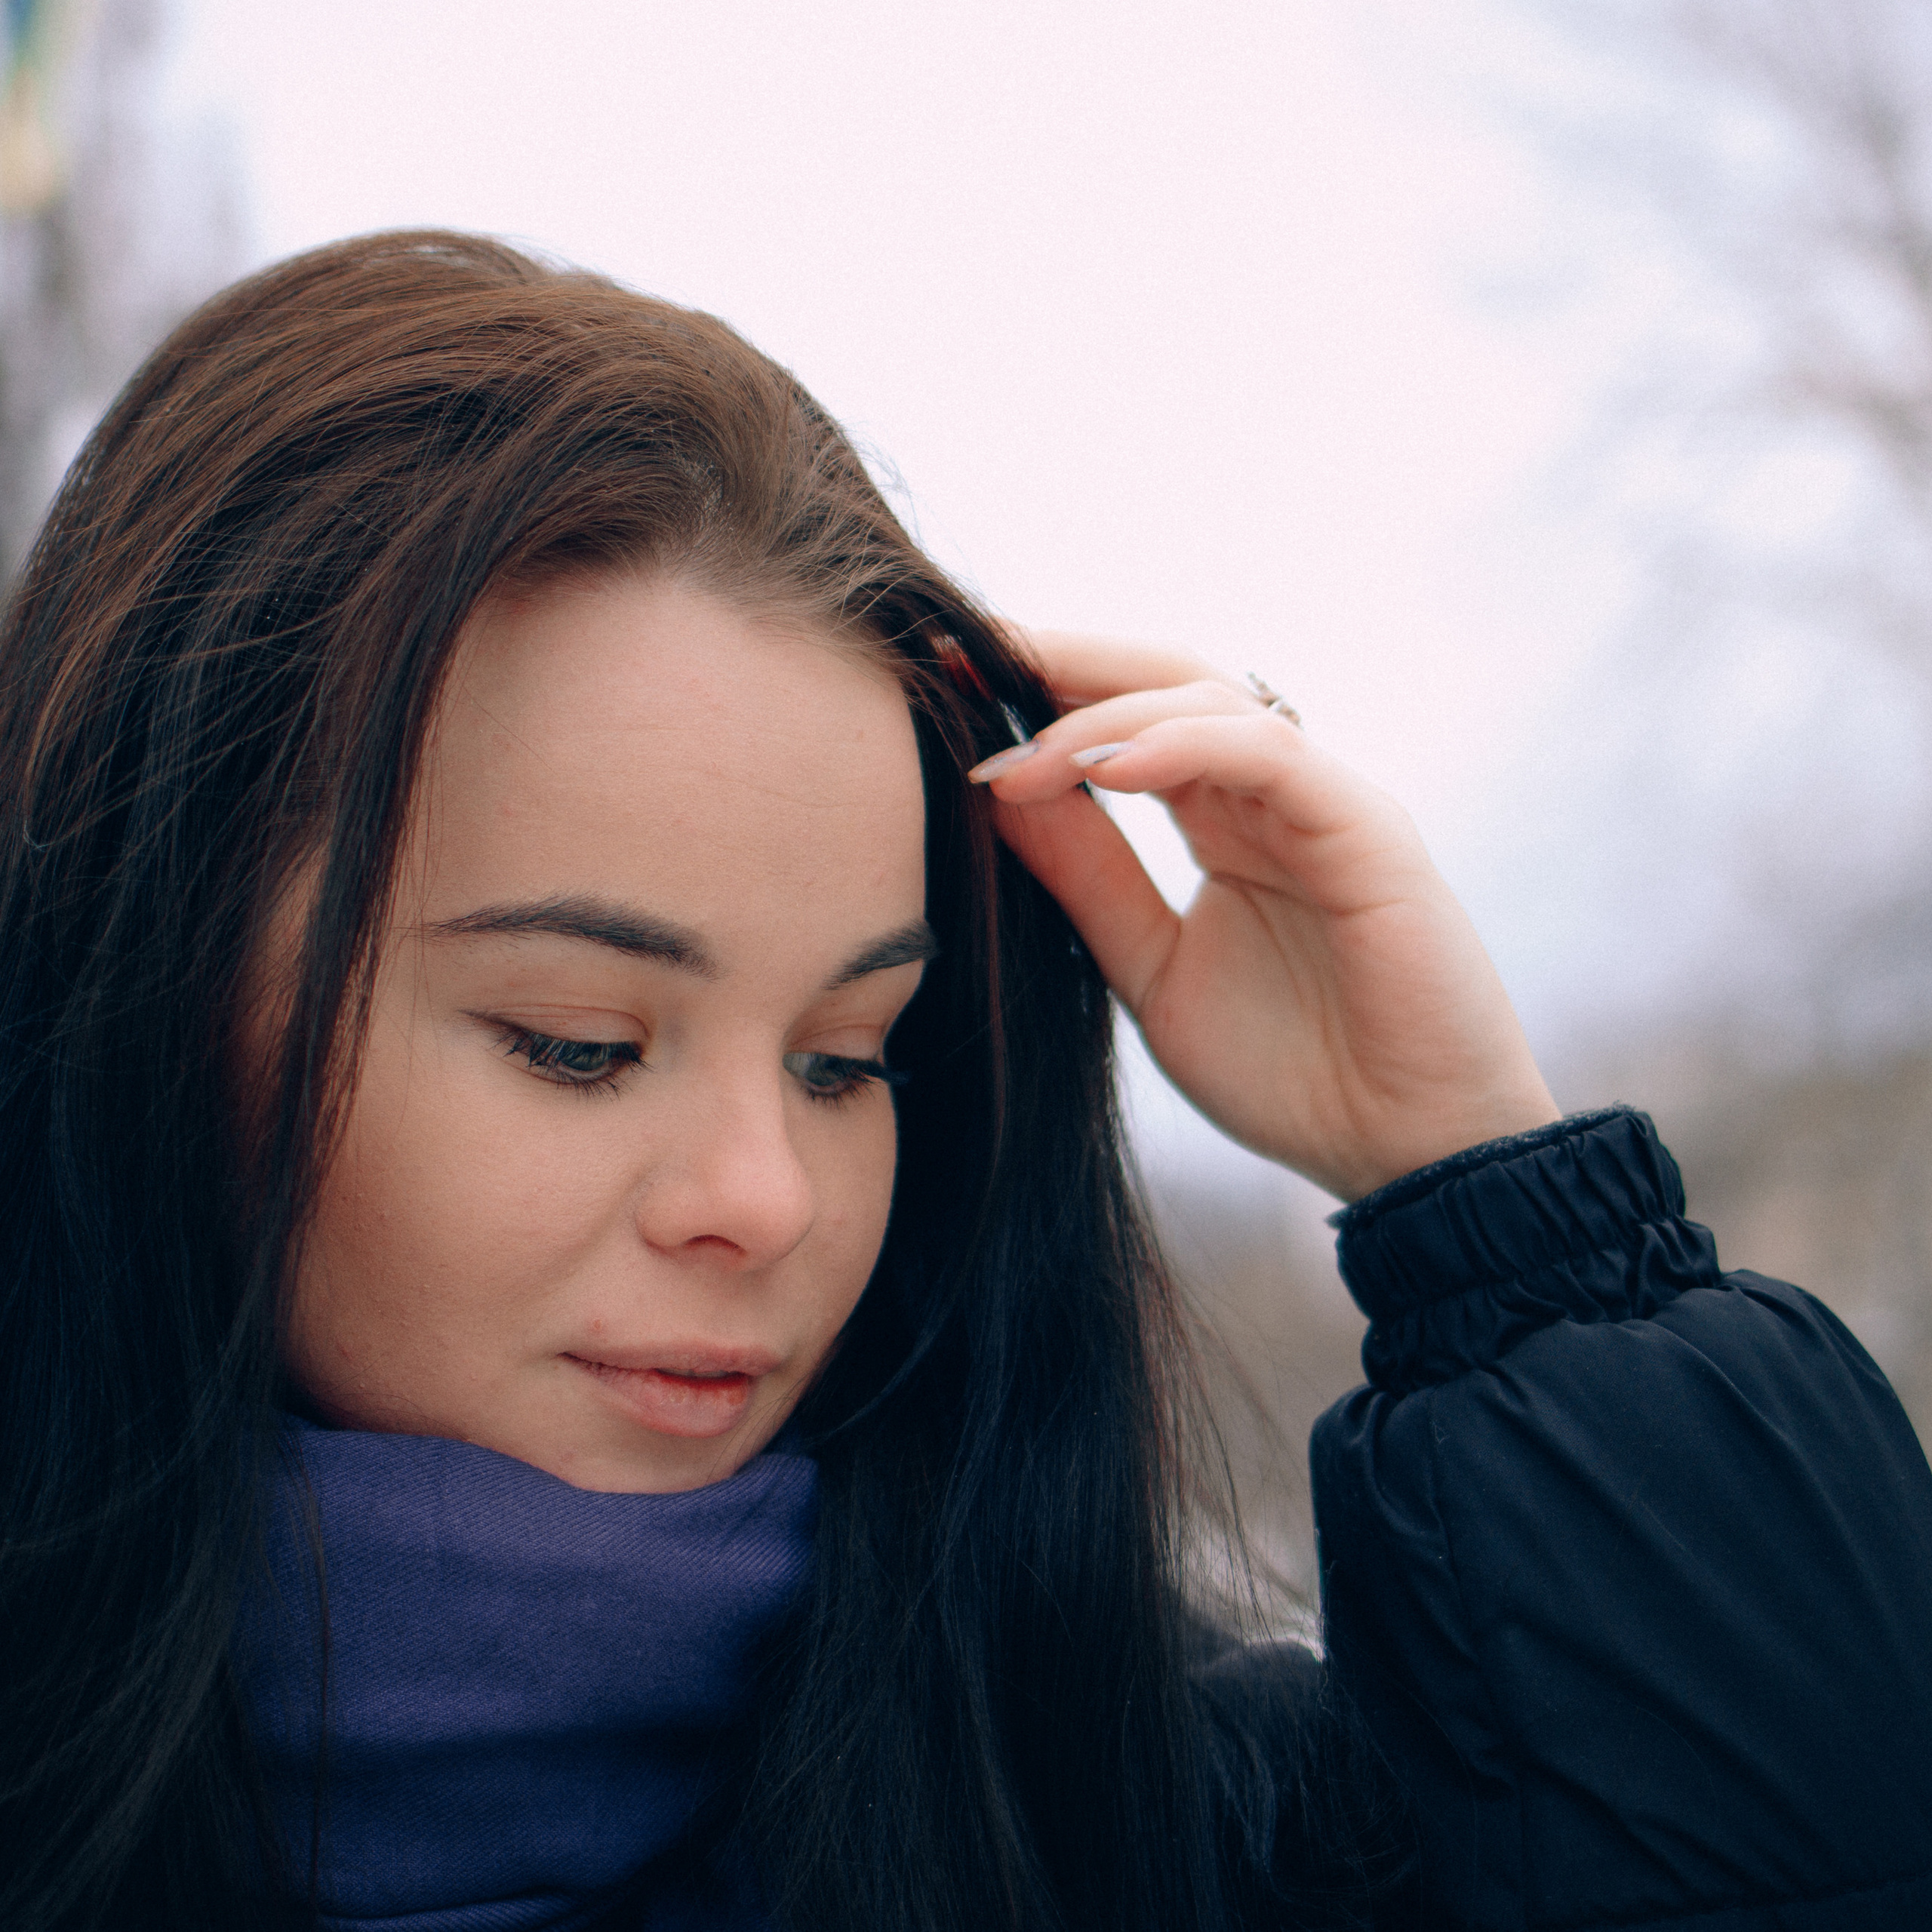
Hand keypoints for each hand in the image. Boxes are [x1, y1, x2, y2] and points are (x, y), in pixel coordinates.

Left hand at [970, 630, 1559, 1200]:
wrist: (1407, 1156)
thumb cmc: (1293, 1076)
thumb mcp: (1153, 970)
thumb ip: (1087, 883)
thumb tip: (997, 796)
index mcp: (1224, 825)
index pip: (1126, 726)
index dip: (1041, 695)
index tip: (946, 685)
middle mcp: (1271, 797)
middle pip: (1163, 682)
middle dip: (1061, 662)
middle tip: (960, 655)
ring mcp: (1322, 804)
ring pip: (1208, 702)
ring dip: (1102, 714)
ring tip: (1018, 755)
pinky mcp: (1368, 828)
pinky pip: (1270, 754)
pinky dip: (1183, 747)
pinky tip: (1104, 768)